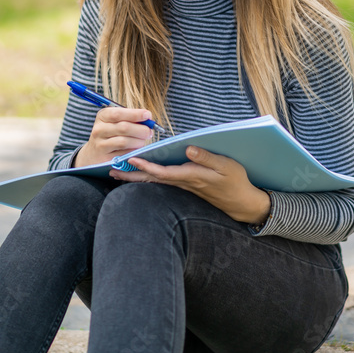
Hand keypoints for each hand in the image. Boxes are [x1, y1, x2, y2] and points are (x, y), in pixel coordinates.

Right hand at [74, 107, 155, 167]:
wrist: (94, 153)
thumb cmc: (110, 134)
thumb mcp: (116, 122)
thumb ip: (131, 118)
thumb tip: (148, 118)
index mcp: (102, 116)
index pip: (118, 113)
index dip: (135, 114)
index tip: (147, 115)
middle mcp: (99, 129)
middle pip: (124, 127)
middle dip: (141, 129)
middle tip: (149, 132)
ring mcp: (101, 144)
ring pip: (124, 141)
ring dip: (138, 141)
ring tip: (142, 141)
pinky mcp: (105, 158)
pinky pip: (124, 154)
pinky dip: (133, 151)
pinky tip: (135, 149)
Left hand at [109, 146, 271, 224]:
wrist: (242, 203)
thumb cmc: (236, 181)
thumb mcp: (226, 166)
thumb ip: (207, 157)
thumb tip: (188, 148)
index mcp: (192, 176)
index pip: (164, 172)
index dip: (146, 167)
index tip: (131, 160)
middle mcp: (184, 184)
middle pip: (153, 180)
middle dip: (132, 176)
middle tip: (111, 172)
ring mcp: (184, 188)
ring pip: (155, 183)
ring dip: (136, 178)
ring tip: (118, 174)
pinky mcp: (186, 188)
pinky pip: (162, 184)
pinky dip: (148, 180)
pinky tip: (139, 178)